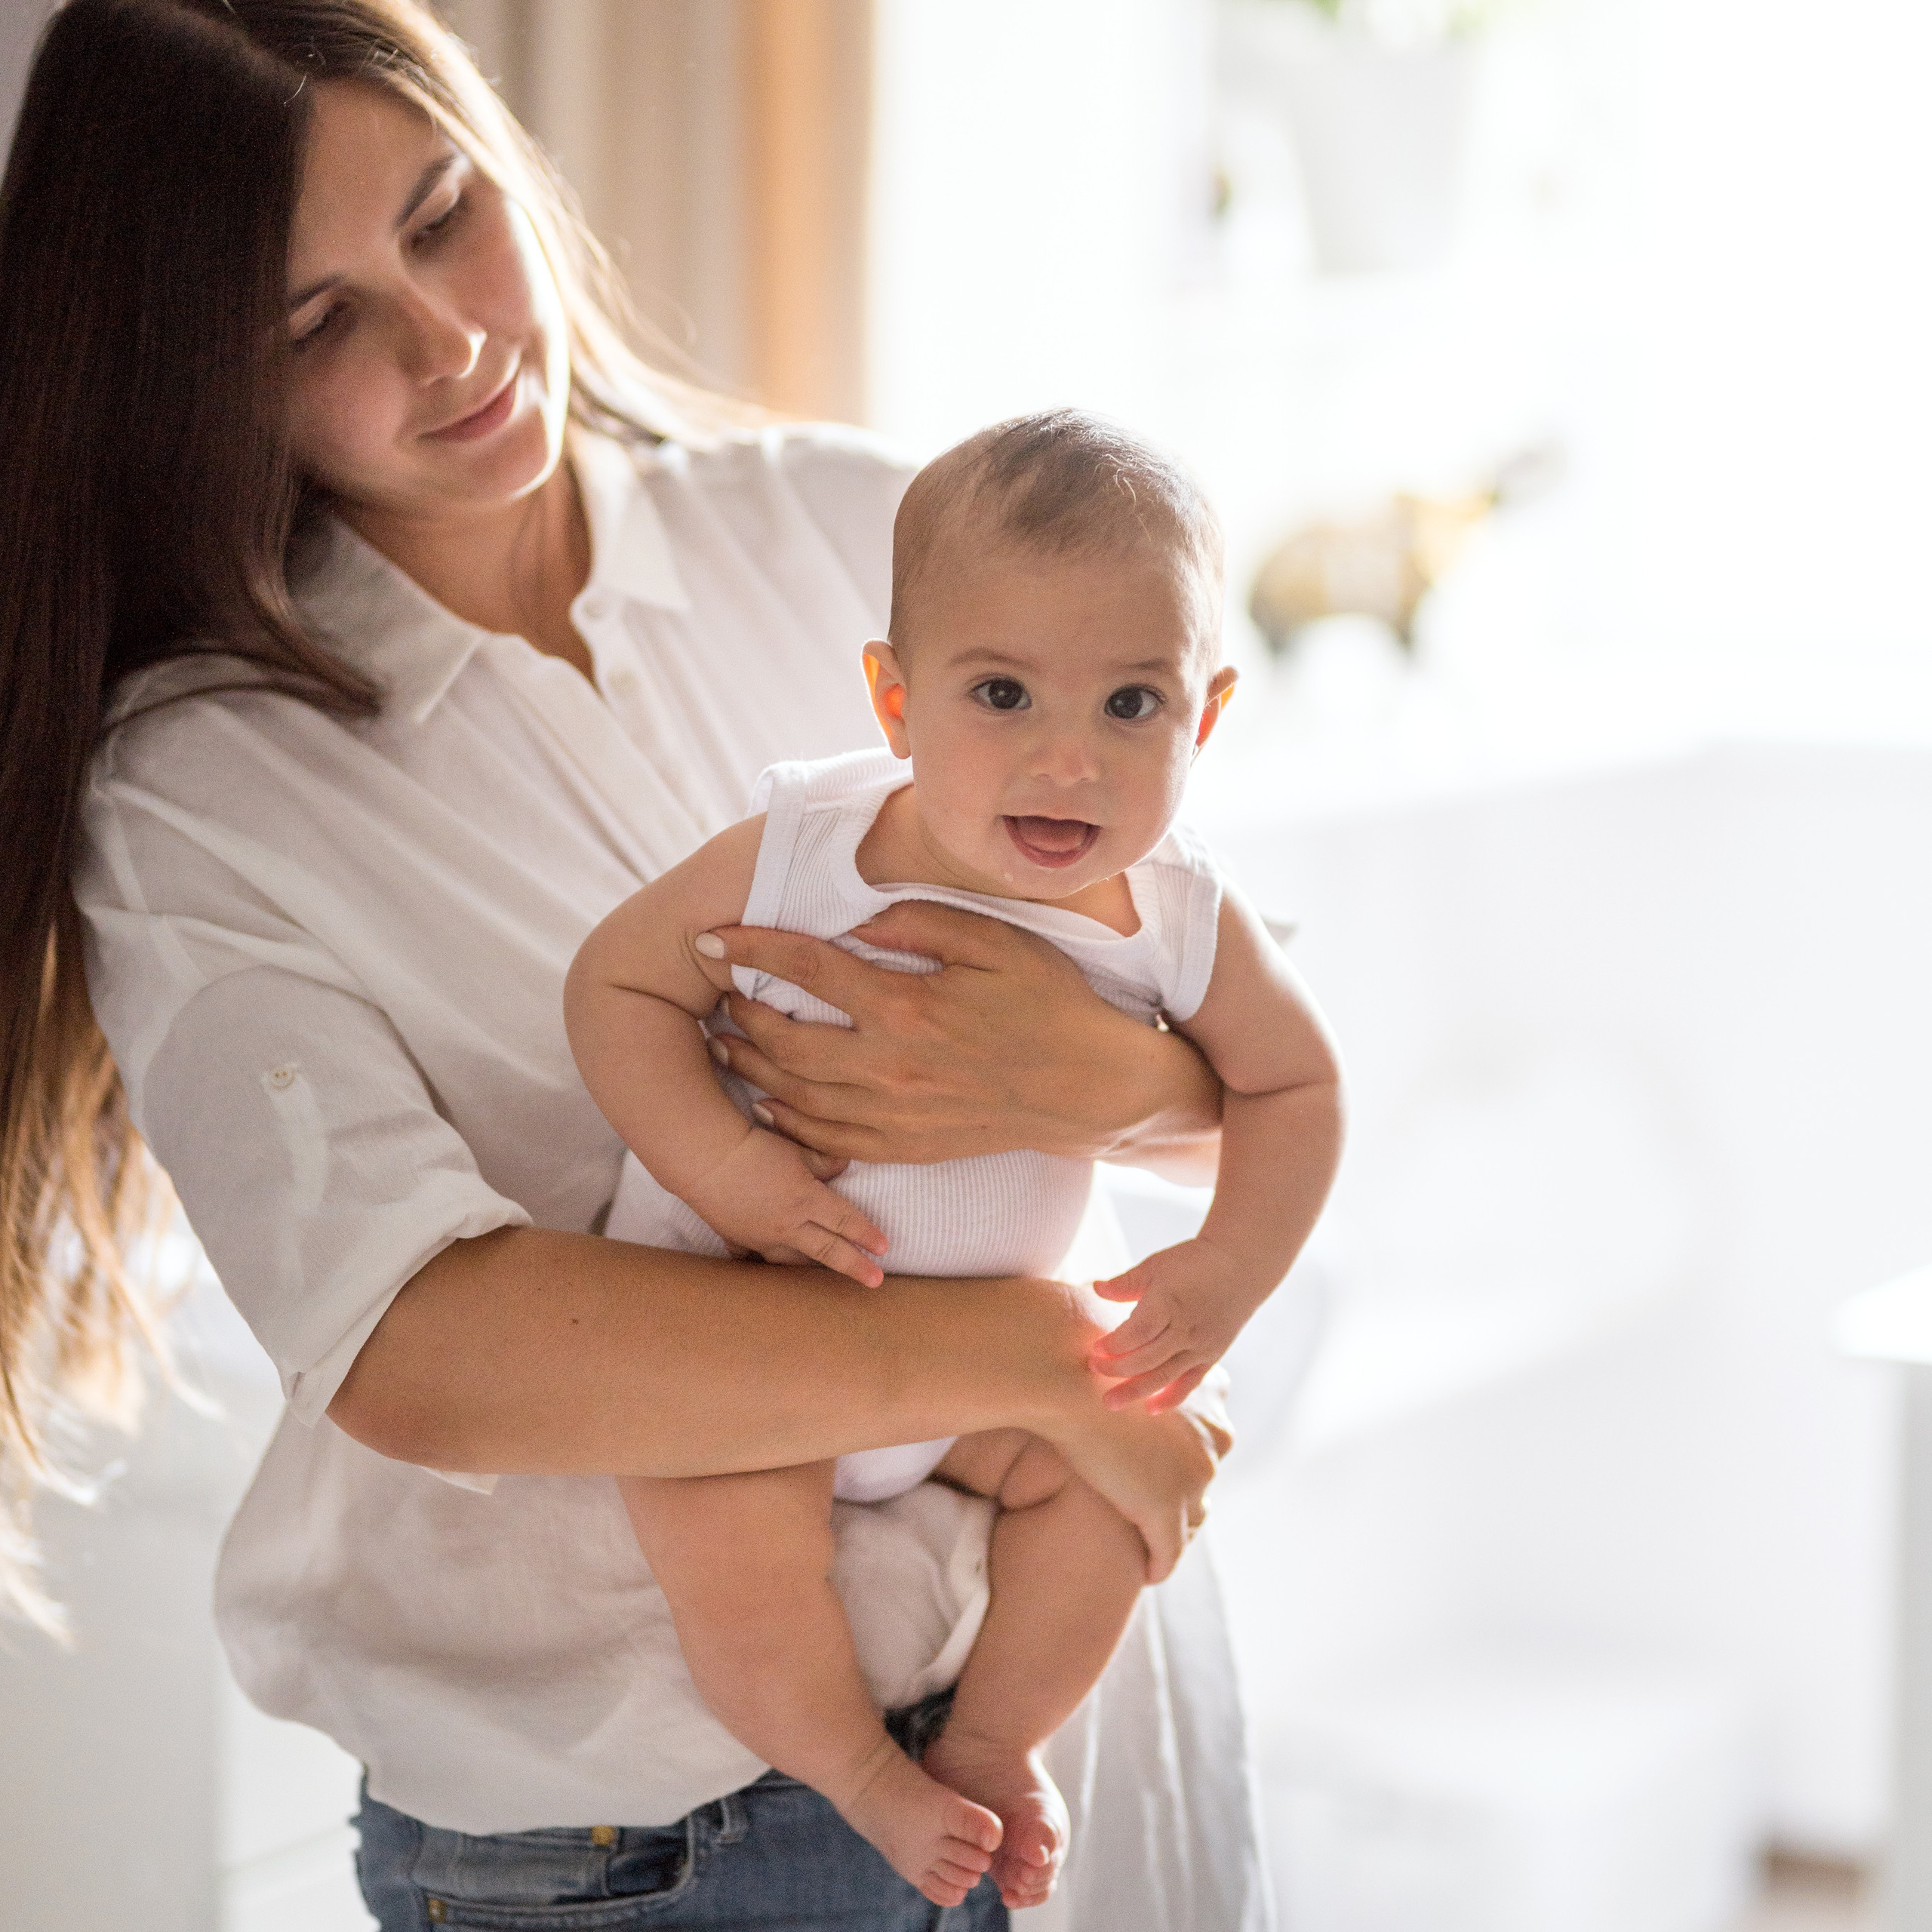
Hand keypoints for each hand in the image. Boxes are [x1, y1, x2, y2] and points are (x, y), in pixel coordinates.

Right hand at [681, 1126, 888, 1287]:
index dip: (867, 1234)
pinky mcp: (737, 1238)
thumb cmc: (753, 1147)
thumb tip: (843, 1167)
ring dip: (812, 1270)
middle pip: (828, 1250)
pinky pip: (755, 1259)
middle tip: (876, 1282)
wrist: (704, 1158)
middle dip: (854, 1266)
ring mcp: (761, 1236)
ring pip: (793, 1261)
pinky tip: (770, 1276)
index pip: (845, 1220)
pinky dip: (765, 1266)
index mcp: (807, 1200)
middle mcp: (788, 1225)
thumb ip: (823, 1161)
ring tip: (825, 1279)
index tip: (885, 1248)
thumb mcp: (796, 1148)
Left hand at [699, 901, 1218, 1166]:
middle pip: (783, 1041)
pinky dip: (786, 1122)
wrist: (1090, 1088)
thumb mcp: (994, 942)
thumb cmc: (1049, 1003)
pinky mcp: (904, 1147)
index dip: (750, 948)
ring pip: (793, 1096)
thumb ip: (920, 922)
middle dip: (738, 1014)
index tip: (711, 936)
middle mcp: (889, 1066)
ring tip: (725, 1043)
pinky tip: (768, 1103)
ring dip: (750, 1068)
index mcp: (906, 1006)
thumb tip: (855, 920)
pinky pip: (824, 1140)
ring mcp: (893, 1115)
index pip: (806, 969)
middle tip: (718, 992)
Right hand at [1051, 1369, 1230, 1581]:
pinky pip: (1168, 1553)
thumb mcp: (1136, 1365)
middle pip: (1202, 1481)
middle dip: (1181, 1498)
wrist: (1066, 1375)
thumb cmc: (1088, 1363)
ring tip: (1150, 1544)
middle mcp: (1216, 1435)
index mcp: (1212, 1396)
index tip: (1164, 1473)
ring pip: (1190, 1519)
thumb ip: (1153, 1383)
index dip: (1185, 1462)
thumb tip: (1144, 1387)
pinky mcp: (1165, 1508)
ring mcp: (1195, 1474)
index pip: (1210, 1441)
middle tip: (1151, 1509)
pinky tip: (1146, 1573)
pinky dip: (1158, 1565)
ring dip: (1173, 1533)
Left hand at [1089, 1237, 1266, 1412]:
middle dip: (1117, 1369)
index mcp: (1169, 1302)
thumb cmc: (1193, 1262)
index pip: (1138, 1332)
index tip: (1094, 1350)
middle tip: (1093, 1371)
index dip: (1114, 1345)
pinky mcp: (1211, 1355)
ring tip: (1110, 1403)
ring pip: (1164, 1376)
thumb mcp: (1157, 1265)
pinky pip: (1189, 1383)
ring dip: (1135, 1391)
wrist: (1241, 1266)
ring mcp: (1200, 1345)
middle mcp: (1186, 1328)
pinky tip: (1151, 1410)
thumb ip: (1126, 1282)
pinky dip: (1171, 1398)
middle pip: (1147, 1358)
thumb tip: (1095, 1288)